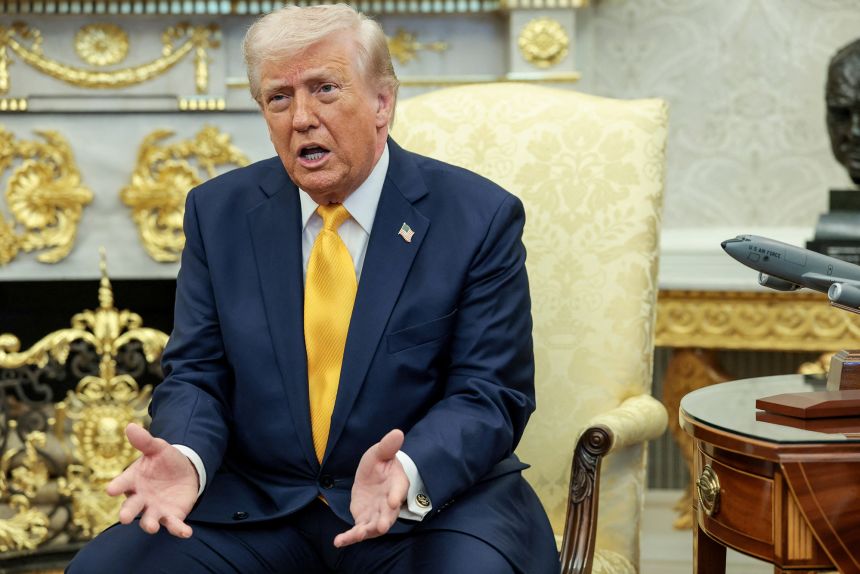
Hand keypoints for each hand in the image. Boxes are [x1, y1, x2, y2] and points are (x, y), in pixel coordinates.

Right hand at [106, 423, 198, 537]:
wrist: (185, 471)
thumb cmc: (165, 460)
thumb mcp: (158, 448)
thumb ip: (145, 441)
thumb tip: (130, 426)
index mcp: (133, 480)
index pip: (122, 483)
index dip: (117, 486)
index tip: (111, 489)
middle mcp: (141, 498)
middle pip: (131, 507)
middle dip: (127, 512)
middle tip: (124, 518)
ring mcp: (155, 509)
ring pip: (149, 520)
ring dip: (150, 524)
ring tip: (151, 527)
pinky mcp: (172, 516)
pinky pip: (174, 525)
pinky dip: (179, 530)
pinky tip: (186, 532)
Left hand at [333, 429, 408, 547]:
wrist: (374, 475)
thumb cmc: (381, 463)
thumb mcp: (381, 452)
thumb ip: (388, 446)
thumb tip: (397, 432)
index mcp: (396, 484)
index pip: (398, 490)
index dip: (395, 496)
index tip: (392, 501)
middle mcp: (388, 503)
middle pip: (388, 514)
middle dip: (385, 521)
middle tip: (382, 527)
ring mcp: (376, 514)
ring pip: (373, 526)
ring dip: (366, 532)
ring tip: (357, 535)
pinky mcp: (363, 520)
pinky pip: (357, 531)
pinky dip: (349, 537)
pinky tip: (338, 542)